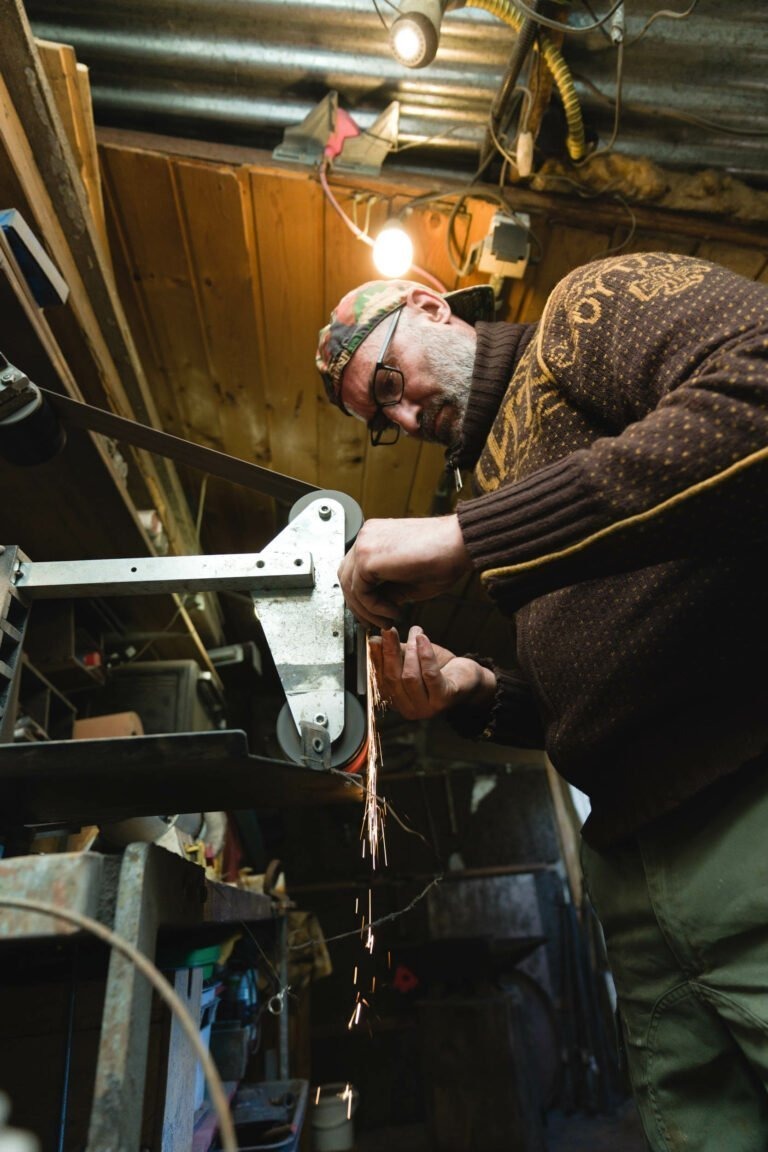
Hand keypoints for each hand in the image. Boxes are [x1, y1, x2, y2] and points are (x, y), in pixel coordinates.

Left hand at [338, 515, 471, 628]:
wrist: (460, 543)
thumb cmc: (443, 557)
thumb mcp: (408, 580)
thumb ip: (387, 590)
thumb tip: (375, 608)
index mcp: (374, 536)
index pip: (354, 570)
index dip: (361, 598)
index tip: (376, 615)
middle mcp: (366, 536)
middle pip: (346, 578)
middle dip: (359, 606)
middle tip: (376, 623)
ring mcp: (364, 544)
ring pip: (349, 586)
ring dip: (367, 610)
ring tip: (388, 620)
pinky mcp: (367, 557)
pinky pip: (360, 591)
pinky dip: (374, 608)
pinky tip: (393, 612)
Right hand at [369, 625, 495, 721]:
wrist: (469, 678)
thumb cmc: (439, 668)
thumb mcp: (412, 659)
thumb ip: (394, 653)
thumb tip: (373, 640)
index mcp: (399, 702)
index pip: (381, 680)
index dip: (377, 658)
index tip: (375, 638)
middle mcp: (411, 710)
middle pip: (393, 679)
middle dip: (390, 652)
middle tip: (389, 630)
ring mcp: (428, 708)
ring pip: (410, 677)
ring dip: (411, 651)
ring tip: (415, 633)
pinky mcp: (445, 699)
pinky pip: (430, 675)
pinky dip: (425, 654)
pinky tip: (423, 638)